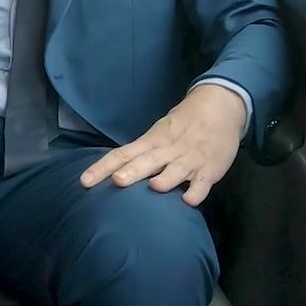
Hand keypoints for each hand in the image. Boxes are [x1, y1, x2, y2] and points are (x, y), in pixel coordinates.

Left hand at [80, 84, 245, 205]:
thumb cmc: (183, 125)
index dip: (103, 167)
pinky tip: (189, 200)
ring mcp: (189, 158)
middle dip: (133, 171)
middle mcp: (167, 150)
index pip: (122, 154)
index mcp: (151, 141)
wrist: (220, 105)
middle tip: (117, 181)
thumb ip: (140, 154)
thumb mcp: (159, 134)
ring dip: (166, 178)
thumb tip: (113, 173)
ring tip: (154, 187)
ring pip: (176, 170)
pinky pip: (203, 181)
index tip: (84, 181)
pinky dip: (197, 190)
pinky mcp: (210, 168)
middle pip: (147, 161)